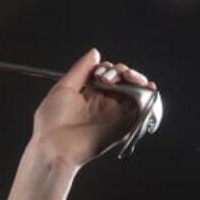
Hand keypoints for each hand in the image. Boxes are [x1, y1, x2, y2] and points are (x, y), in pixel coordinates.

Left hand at [31, 47, 157, 168]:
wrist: (54, 146)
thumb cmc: (52, 121)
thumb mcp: (63, 87)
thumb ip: (81, 69)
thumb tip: (95, 52)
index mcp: (89, 94)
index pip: (108, 75)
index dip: (109, 69)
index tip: (102, 71)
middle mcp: (104, 103)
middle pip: (123, 82)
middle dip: (125, 71)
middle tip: (119, 73)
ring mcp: (115, 114)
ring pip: (134, 92)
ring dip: (137, 80)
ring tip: (130, 77)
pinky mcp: (124, 125)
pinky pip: (141, 110)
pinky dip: (148, 97)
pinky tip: (146, 87)